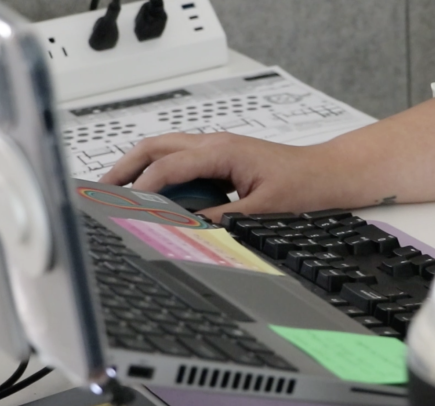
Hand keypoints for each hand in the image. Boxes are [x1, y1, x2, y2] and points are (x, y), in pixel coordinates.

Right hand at [100, 98, 434, 222]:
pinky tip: (154, 199)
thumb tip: (187, 232)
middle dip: (125, 169)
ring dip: (140, 171)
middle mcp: (215, 145)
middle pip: (155, 149)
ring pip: (166, 153)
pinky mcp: (223, 162)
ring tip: (116, 194)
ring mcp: (218, 151)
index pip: (166, 167)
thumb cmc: (307, 185)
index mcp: (221, 151)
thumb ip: (221, 221)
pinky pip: (182, 165)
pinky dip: (161, 178)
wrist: (334, 177)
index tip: (119, 206)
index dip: (140, 189)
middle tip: (101, 191)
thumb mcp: (262, 211)